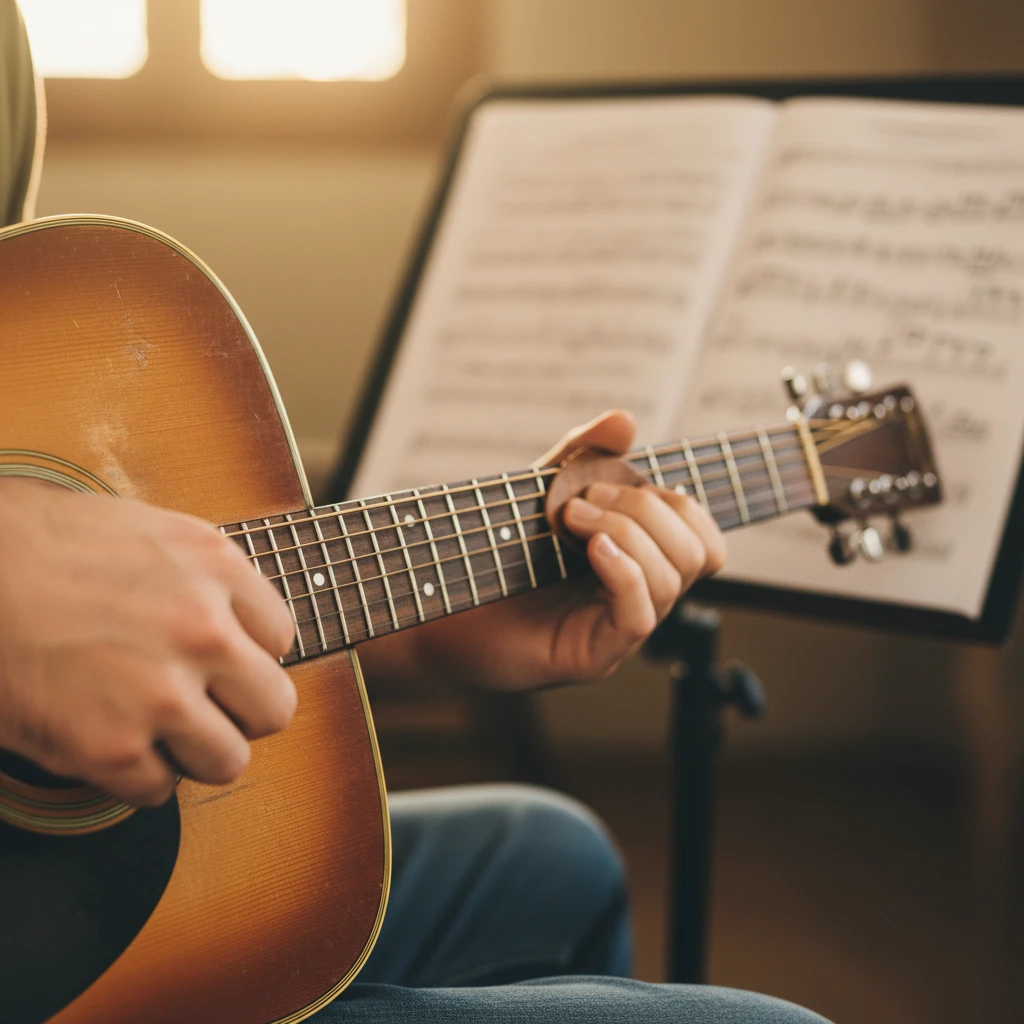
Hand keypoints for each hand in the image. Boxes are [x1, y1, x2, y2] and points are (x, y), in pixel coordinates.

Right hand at [0, 478, 296, 805]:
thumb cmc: (41, 545)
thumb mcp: (150, 532)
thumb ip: (206, 577)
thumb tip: (242, 624)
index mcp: (215, 568)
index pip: (281, 640)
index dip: (248, 656)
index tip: (223, 663)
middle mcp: (201, 630)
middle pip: (274, 708)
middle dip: (240, 713)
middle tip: (204, 705)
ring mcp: (159, 692)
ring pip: (228, 761)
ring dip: (194, 753)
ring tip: (155, 729)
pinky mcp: (110, 747)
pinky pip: (157, 790)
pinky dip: (133, 776)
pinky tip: (108, 740)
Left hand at [359, 410, 725, 689]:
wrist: (436, 597)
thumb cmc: (492, 551)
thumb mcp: (542, 490)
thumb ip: (582, 455)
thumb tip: (623, 420)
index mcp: (639, 563)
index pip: (703, 539)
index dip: (679, 505)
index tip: (610, 485)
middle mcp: (637, 598)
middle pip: (699, 554)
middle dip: (648, 511)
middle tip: (583, 501)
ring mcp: (616, 631)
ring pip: (672, 581)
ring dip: (627, 532)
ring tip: (570, 518)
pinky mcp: (591, 656)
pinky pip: (638, 617)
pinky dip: (624, 572)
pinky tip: (591, 549)